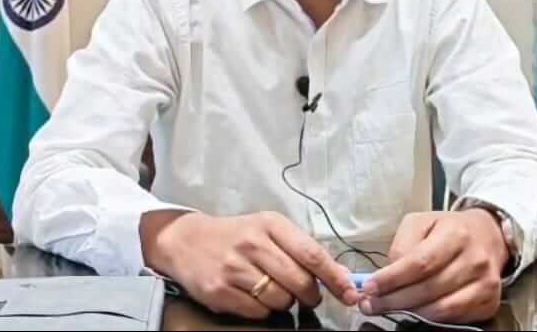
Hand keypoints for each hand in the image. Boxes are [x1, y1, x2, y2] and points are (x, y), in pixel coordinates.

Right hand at [140, 210, 359, 318]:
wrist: (186, 241)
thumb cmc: (236, 235)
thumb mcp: (268, 230)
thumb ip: (302, 249)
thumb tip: (340, 276)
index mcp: (270, 224)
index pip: (312, 254)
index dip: (335, 277)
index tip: (350, 293)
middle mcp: (252, 243)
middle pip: (300, 281)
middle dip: (310, 294)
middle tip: (305, 293)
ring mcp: (234, 268)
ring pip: (281, 299)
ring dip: (284, 302)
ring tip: (270, 288)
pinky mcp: (219, 290)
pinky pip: (258, 312)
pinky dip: (262, 309)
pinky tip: (252, 295)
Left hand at [359, 210, 508, 322]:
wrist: (488, 235)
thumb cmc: (448, 229)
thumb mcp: (421, 222)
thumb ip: (402, 244)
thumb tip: (387, 273)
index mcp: (456, 233)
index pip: (420, 262)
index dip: (392, 278)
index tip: (369, 287)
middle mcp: (475, 259)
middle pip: (429, 289)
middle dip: (394, 300)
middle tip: (370, 304)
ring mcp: (486, 283)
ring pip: (441, 309)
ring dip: (410, 314)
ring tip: (387, 310)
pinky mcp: (490, 302)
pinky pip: (455, 318)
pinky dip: (431, 319)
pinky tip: (414, 313)